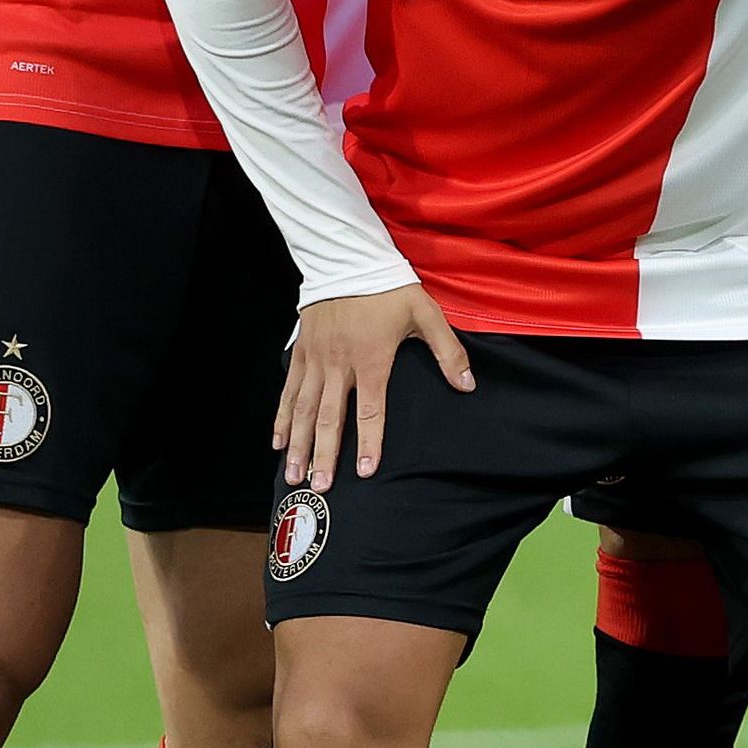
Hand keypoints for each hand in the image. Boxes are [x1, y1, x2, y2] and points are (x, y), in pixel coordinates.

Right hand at [275, 285, 467, 488]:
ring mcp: (316, 359)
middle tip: (320, 488)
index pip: (369, 410)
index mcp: (371, 359)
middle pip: (329, 417)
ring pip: (302, 409)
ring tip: (295, 474)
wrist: (348, 259)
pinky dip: (281, 418)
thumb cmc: (390, 289)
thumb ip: (448, 352)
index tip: (364, 471)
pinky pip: (288, 390)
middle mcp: (339, 364)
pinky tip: (278, 442)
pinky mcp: (301, 352)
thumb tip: (469, 385)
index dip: (367, 442)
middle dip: (324, 455)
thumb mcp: (426, 315)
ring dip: (299, 444)